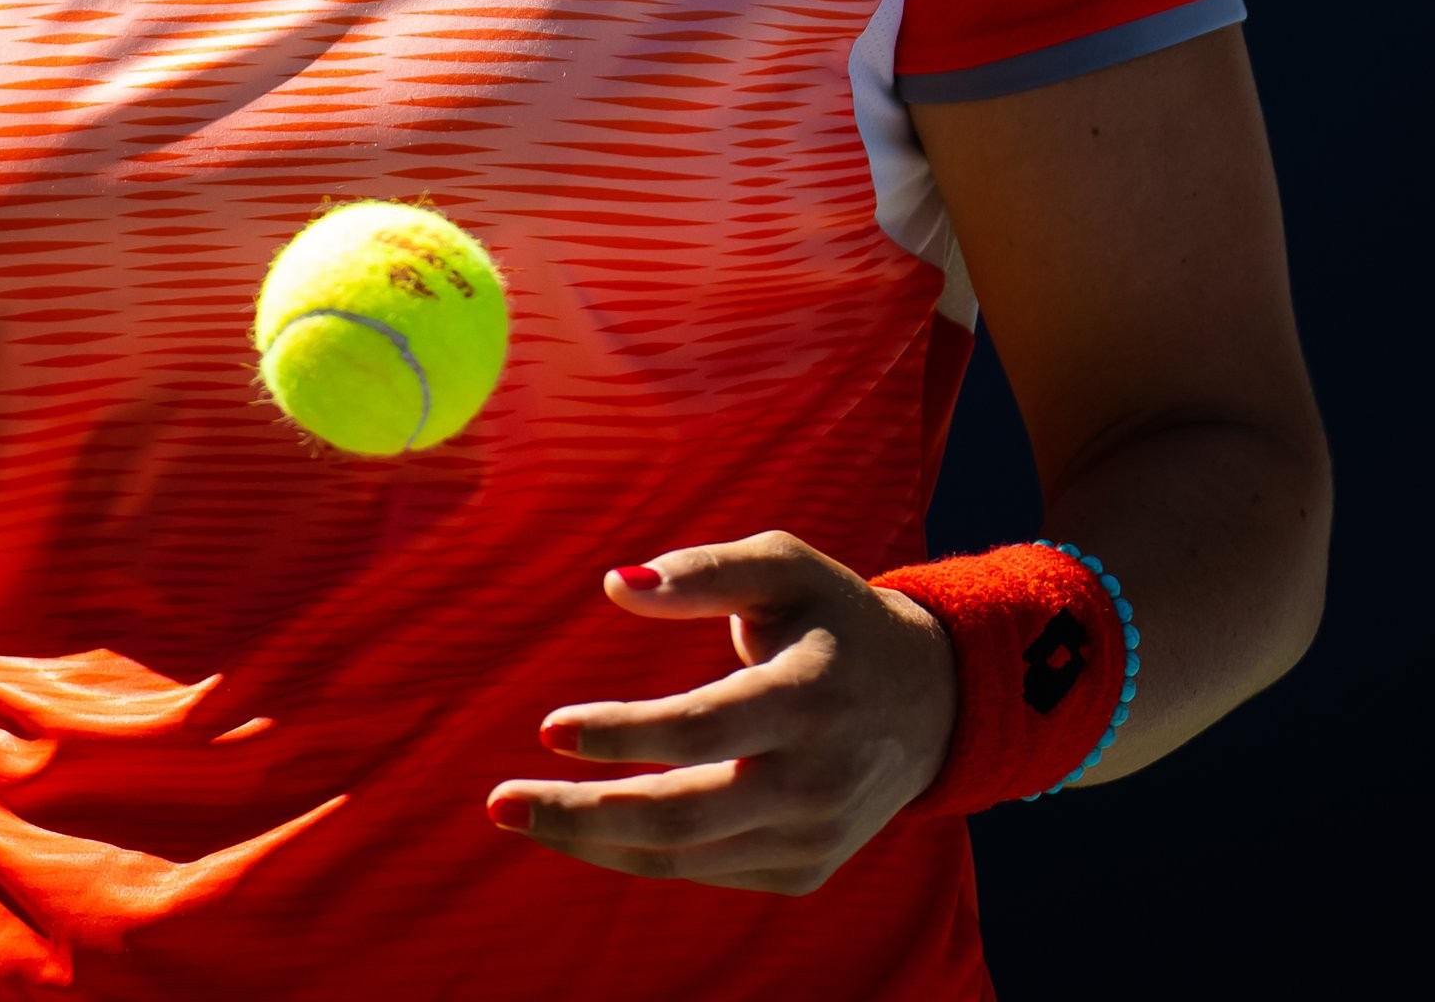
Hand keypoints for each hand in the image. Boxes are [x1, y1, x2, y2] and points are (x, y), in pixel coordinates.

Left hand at [486, 531, 956, 895]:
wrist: (933, 701)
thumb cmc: (834, 618)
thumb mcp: (783, 566)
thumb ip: (702, 569)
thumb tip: (616, 584)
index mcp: (812, 696)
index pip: (704, 729)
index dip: (623, 733)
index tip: (547, 727)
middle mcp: (818, 780)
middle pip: (683, 816)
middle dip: (581, 815)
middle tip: (500, 802)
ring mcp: (813, 836)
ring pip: (683, 857)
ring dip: (592, 841)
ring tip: (521, 813)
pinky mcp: (804, 869)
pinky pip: (703, 868)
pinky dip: (638, 850)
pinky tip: (585, 824)